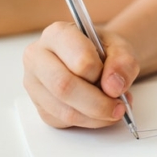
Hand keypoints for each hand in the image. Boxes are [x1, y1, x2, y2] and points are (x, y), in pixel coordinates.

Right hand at [23, 21, 138, 128]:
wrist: (95, 59)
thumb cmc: (103, 50)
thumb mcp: (121, 48)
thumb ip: (123, 63)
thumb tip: (114, 87)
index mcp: (57, 34)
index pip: (78, 59)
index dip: (100, 74)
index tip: (114, 80)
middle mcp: (38, 57)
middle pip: (64, 86)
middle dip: (98, 103)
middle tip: (119, 106)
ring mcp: (34, 84)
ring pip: (64, 109)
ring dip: (95, 116)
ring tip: (114, 109)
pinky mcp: (40, 106)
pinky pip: (64, 121)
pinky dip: (89, 122)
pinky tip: (99, 113)